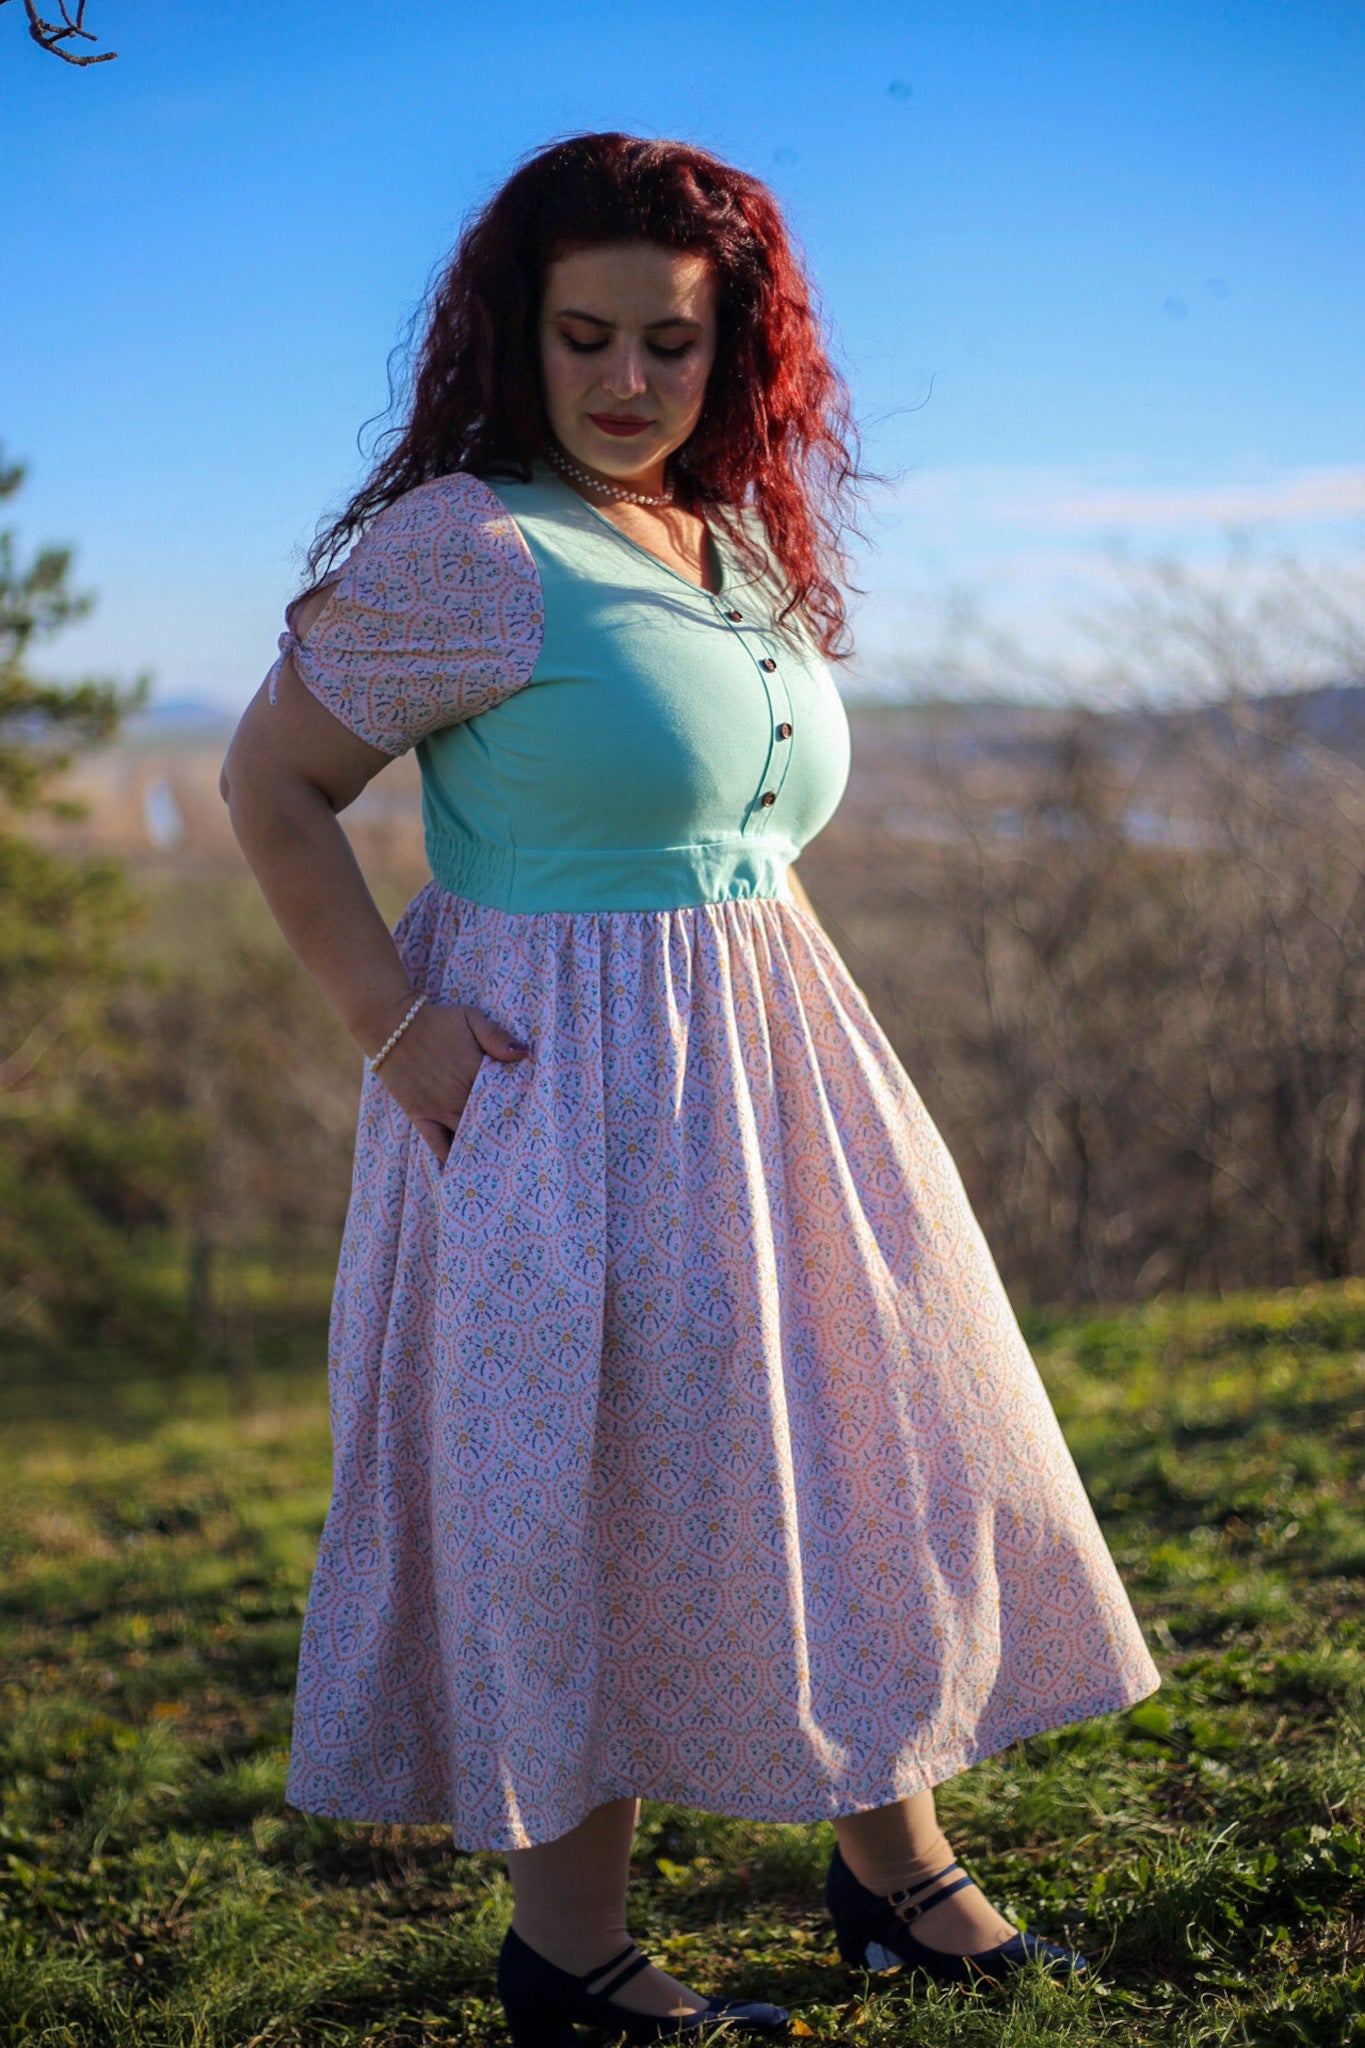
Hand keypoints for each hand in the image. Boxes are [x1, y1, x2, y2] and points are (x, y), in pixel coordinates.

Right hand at [370, 999, 529, 1164]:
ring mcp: (438, 1108)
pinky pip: (436, 1144)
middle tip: (525, 1150)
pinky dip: (450, 1158)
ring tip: (503, 1166)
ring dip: (483, 1149)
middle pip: (488, 1121)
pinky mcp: (420, 1116)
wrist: (391, 1025)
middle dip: (506, 1133)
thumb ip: (496, 1036)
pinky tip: (463, 1171)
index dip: (520, 1108)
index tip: (536, 1119)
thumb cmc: (435, 1020)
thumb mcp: (470, 1018)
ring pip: (466, 1136)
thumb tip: (524, 1054)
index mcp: (474, 1071)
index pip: (503, 1097)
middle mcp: (458, 1095)